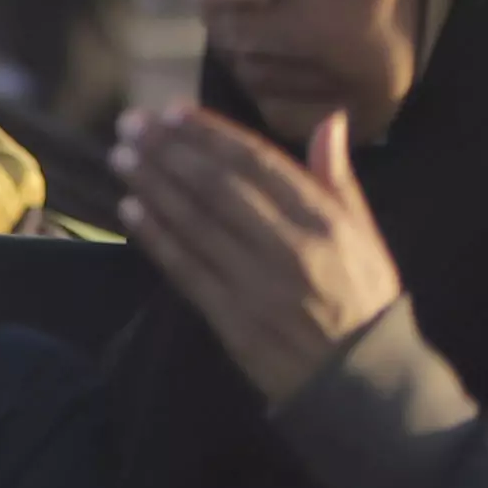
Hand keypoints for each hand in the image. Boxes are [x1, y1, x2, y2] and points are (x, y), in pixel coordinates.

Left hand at [114, 102, 404, 402]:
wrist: (359, 377)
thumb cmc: (362, 295)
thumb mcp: (364, 232)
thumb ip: (337, 176)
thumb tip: (327, 118)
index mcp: (323, 220)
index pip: (257, 164)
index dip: (211, 134)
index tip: (173, 111)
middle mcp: (288, 246)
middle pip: (217, 188)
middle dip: (170, 151)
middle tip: (132, 124)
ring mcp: (255, 283)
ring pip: (195, 224)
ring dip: (154, 186)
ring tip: (123, 157)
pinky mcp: (230, 317)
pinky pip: (186, 269)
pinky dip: (156, 237)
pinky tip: (131, 209)